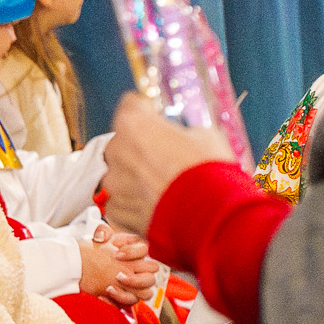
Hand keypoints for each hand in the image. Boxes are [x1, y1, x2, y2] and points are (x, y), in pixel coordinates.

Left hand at [83, 227, 164, 308]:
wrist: (87, 266)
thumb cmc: (99, 251)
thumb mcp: (100, 239)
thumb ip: (102, 231)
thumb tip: (102, 235)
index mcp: (138, 252)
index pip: (145, 250)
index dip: (133, 253)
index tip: (117, 255)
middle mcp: (141, 269)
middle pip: (151, 274)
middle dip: (135, 277)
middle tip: (119, 275)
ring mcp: (137, 284)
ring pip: (146, 293)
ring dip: (129, 291)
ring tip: (110, 288)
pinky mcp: (128, 296)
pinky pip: (129, 302)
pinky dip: (117, 300)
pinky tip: (102, 295)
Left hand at [103, 91, 235, 235]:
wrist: (209, 218)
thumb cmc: (209, 173)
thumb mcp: (204, 136)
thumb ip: (181, 132)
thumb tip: (181, 136)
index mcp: (134, 124)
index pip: (131, 105)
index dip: (147, 111)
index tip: (155, 116)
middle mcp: (116, 150)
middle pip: (123, 141)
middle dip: (141, 147)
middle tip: (167, 157)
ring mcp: (113, 182)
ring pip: (121, 173)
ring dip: (137, 176)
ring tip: (165, 185)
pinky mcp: (116, 210)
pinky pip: (122, 199)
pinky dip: (136, 201)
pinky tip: (158, 203)